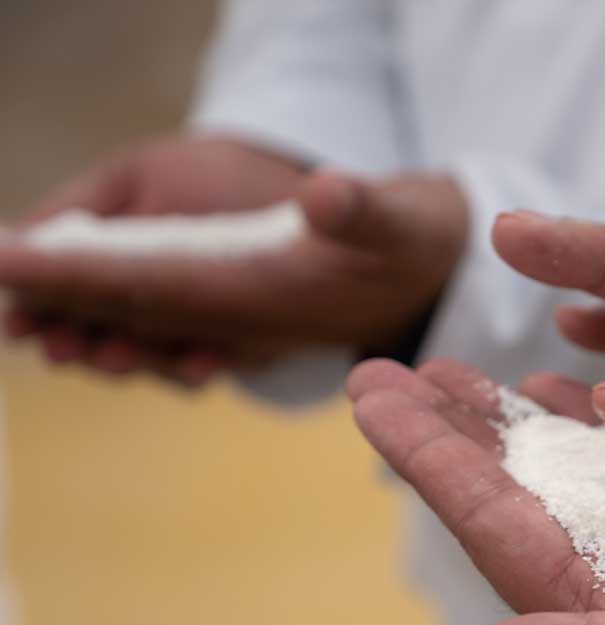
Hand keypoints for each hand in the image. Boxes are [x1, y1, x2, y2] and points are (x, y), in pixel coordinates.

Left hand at [0, 136, 467, 384]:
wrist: (440, 282)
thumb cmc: (420, 242)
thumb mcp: (404, 218)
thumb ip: (366, 210)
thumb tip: (325, 196)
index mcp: (270, 293)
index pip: (155, 284)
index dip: (76, 272)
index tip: (3, 257)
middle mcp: (247, 320)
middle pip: (135, 314)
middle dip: (62, 306)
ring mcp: (247, 326)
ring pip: (147, 327)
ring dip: (86, 322)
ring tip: (27, 312)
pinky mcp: (250, 321)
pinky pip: (175, 328)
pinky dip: (126, 323)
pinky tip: (95, 318)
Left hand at [347, 357, 604, 624]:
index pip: (497, 527)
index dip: (430, 458)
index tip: (372, 387)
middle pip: (522, 500)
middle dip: (455, 436)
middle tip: (400, 369)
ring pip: (578, 483)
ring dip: (520, 430)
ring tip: (470, 378)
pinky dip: (604, 433)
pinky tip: (578, 402)